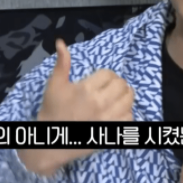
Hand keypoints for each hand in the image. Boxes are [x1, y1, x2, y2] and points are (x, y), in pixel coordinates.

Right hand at [18, 39, 133, 175]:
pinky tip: (118, 112)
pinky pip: (129, 117)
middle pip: (121, 85)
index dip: (106, 75)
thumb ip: (62, 64)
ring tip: (116, 98)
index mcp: (86, 89)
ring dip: (125, 96)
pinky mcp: (112, 131)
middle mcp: (100, 103)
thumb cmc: (53, 110)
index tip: (100, 81)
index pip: (108, 74)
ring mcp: (108, 118)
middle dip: (117, 83)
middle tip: (109, 88)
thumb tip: (60, 42)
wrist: (52, 140)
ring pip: (129, 100)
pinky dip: (127, 112)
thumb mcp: (54, 85)